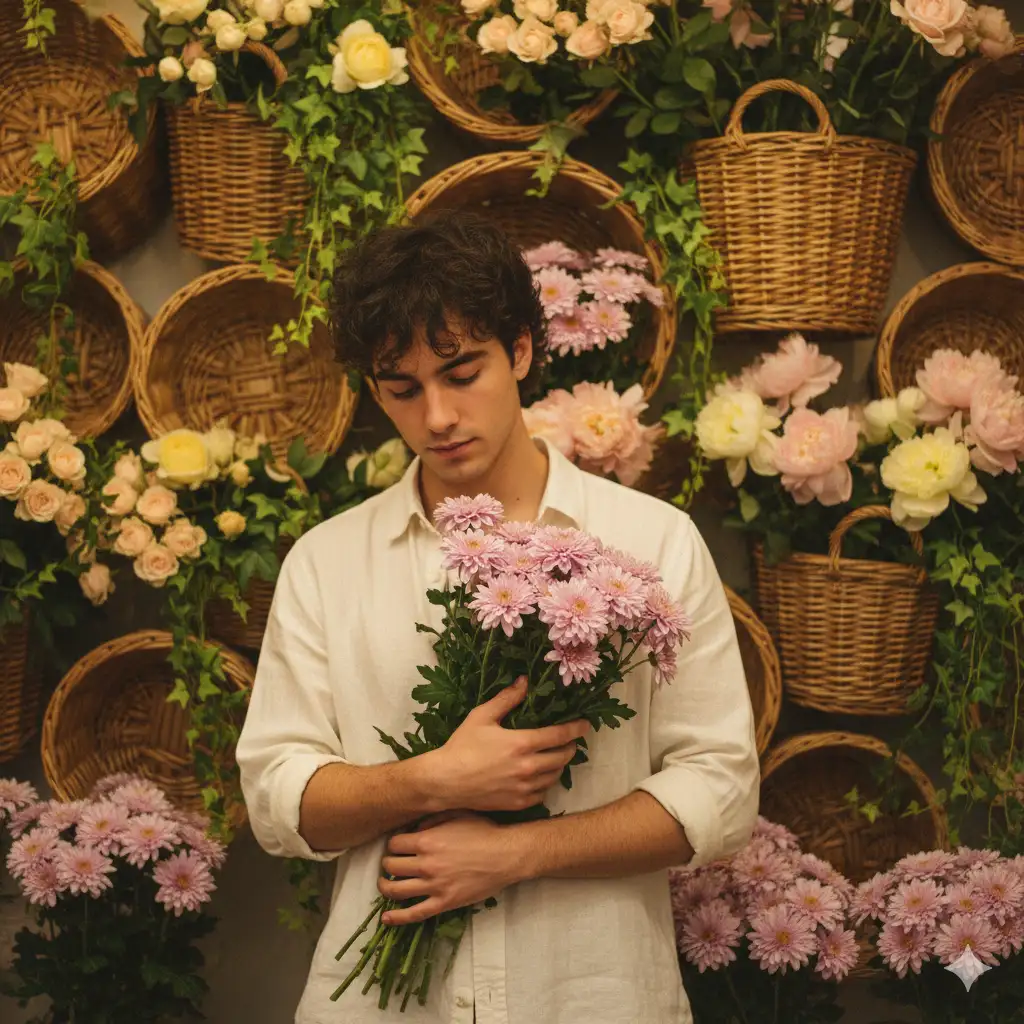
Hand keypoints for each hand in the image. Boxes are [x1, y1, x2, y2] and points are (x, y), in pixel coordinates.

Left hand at [378, 813, 521, 925]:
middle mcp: (426, 863)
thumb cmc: (484, 832)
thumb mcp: (457, 814)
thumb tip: (415, 828)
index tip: (398, 847)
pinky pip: (415, 913)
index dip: (394, 845)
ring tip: (386, 884)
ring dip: (385, 887)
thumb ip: (432, 819)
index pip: (394, 844)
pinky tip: (386, 917)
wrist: (506, 855)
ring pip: (396, 890)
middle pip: (391, 866)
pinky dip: (397, 917)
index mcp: (427, 840)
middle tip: (392, 864)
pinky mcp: (444, 903)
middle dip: (388, 864)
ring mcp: (434, 885)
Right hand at [422, 677, 588, 813]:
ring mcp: (525, 788)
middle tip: (570, 741)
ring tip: (556, 756)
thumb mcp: (482, 716)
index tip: (585, 725)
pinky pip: (543, 793)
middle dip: (571, 747)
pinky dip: (546, 783)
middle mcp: (528, 767)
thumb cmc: (462, 746)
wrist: (445, 782)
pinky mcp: (518, 803)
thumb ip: (507, 699)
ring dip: (560, 765)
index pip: (560, 735)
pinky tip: (540, 776)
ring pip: (555, 776)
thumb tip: (525, 681)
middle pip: (563, 757)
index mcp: (522, 743)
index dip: (576, 729)